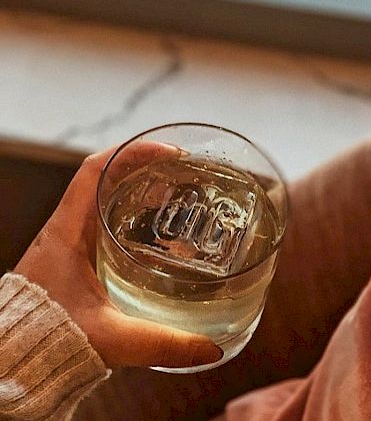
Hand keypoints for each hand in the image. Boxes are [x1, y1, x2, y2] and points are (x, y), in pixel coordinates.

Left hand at [15, 144, 222, 368]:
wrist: (13, 361)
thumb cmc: (47, 343)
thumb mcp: (112, 339)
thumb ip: (163, 344)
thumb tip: (209, 348)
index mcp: (67, 234)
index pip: (94, 171)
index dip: (131, 153)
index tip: (166, 152)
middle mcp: (65, 230)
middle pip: (103, 177)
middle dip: (141, 167)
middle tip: (176, 171)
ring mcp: (68, 242)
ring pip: (102, 198)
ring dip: (134, 189)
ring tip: (169, 192)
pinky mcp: (72, 257)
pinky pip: (101, 221)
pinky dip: (126, 215)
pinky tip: (151, 232)